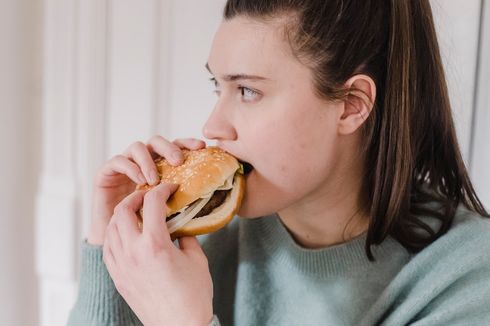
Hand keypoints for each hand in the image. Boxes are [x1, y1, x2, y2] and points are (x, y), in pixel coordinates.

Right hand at [88, 136, 205, 244]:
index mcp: (161, 169)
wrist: (118, 247)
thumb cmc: (148, 233)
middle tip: (179, 161)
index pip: (175, 148)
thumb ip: (187, 207)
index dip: (188, 143)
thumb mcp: (172, 217)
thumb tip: (212, 204)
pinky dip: (130, 167)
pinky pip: (117, 161)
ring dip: (148, 160)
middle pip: (157, 142)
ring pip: (137, 147)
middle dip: (169, 147)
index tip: (202, 147)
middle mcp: (144, 164)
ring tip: (155, 179)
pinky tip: (140, 179)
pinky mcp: (106, 174)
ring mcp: (125, 167)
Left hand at [103, 182, 213, 325]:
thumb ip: (186, 237)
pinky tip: (128, 234)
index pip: (152, 203)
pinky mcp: (117, 276)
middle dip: (136, 197)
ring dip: (123, 214)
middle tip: (149, 196)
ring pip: (111, 227)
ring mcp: (121, 265)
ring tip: (137, 213)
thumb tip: (179, 226)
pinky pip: (108, 247)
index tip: (170, 188)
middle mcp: (133, 252)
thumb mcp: (197, 259)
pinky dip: (116, 234)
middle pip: (123, 210)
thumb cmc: (192, 296)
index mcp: (155, 245)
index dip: (162, 190)